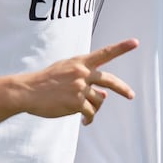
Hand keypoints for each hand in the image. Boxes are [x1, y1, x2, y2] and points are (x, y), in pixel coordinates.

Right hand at [22, 39, 137, 124]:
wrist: (27, 91)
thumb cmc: (45, 81)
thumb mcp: (65, 71)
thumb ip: (85, 78)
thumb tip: (104, 96)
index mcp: (80, 62)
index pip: (104, 53)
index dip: (121, 48)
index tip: (135, 42)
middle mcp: (82, 73)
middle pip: (109, 81)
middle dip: (122, 88)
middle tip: (131, 95)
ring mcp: (80, 87)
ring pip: (98, 101)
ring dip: (94, 108)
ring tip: (84, 112)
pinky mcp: (76, 102)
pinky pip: (90, 113)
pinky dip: (89, 118)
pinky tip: (84, 121)